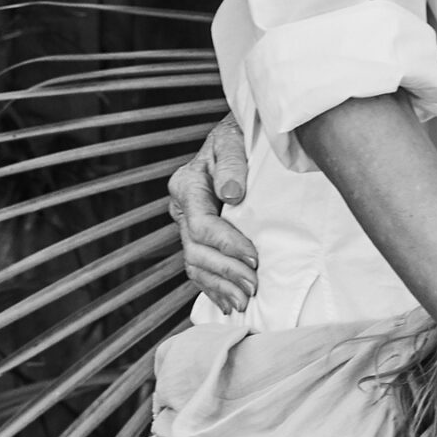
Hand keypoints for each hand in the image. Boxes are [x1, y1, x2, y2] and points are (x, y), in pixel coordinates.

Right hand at [167, 114, 257, 314]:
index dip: (227, 245)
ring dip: (220, 286)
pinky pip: (200, 268)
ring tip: (244, 302)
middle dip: (225, 272)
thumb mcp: (235, 137)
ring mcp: (188, 224)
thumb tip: (231, 192)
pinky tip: (228, 303)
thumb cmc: (241, 133)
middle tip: (253, 287)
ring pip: (195, 264)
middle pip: (195, 251)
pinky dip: (213, 288)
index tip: (254, 257)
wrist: (241, 133)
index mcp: (187, 184)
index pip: (201, 225)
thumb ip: (232, 162)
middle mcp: (182, 207)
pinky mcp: (199, 236)